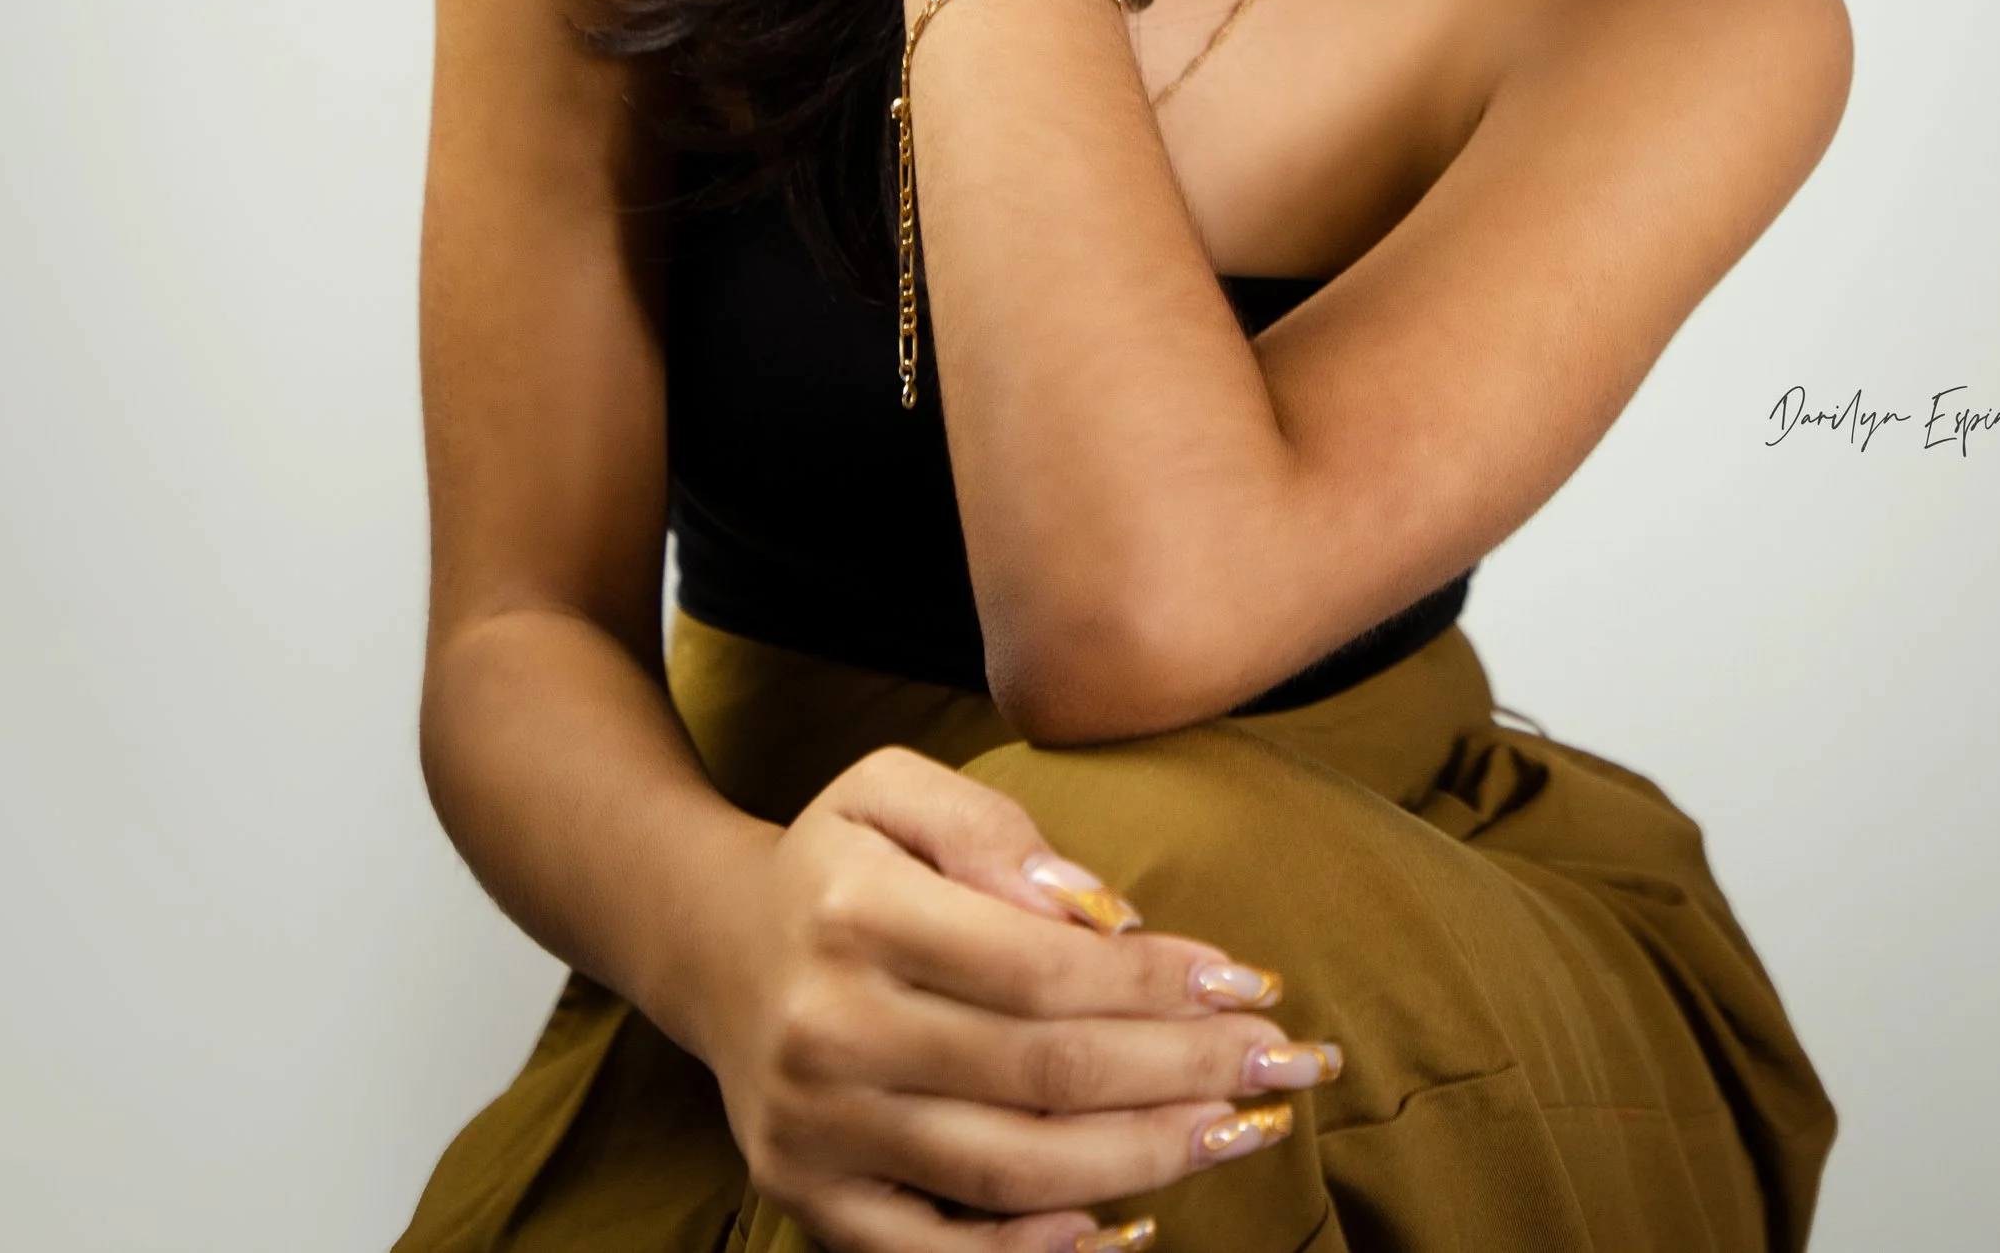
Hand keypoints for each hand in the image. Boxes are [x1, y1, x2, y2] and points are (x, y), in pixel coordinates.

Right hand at [704, 744, 1335, 1250]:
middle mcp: (826, 1029)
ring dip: (1143, 1158)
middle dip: (1183, 1072)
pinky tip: (1131, 1223)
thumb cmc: (841, 862)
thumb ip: (995, 832)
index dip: (1157, 984)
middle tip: (1283, 1065)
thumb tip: (1097, 913)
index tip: (1248, 981)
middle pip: (1043, 1073)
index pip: (1040, 966)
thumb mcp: (897, 789)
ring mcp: (815, 1131)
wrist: (716, 948)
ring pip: (1011, 1171)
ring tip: (1238, 1132)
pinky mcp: (809, 1201)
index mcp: (853, 911)